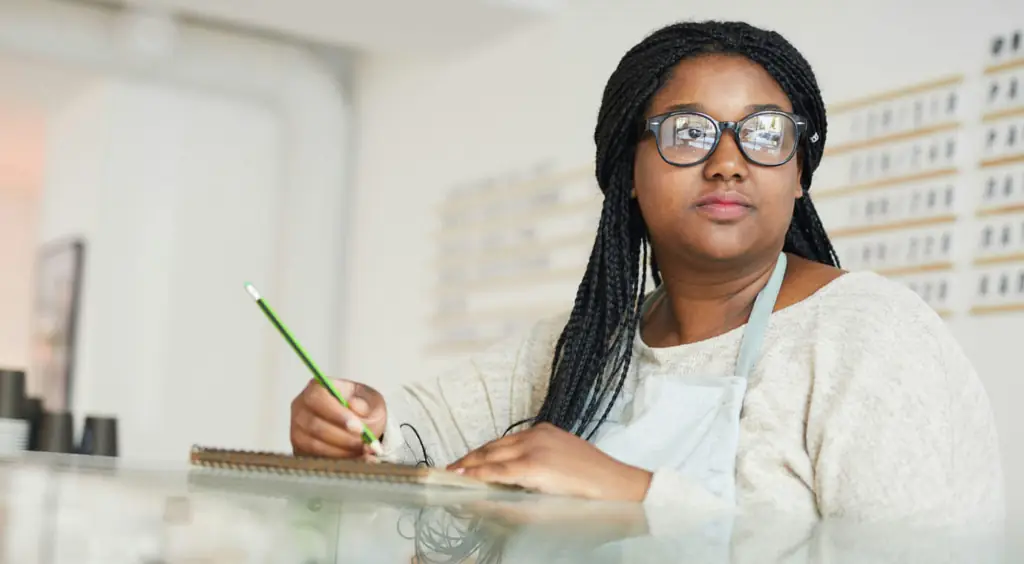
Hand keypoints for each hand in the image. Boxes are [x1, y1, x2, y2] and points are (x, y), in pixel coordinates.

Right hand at [289, 378, 385, 458]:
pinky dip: (339, 461)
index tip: (358, 427)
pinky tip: (358, 459)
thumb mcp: (371, 401)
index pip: (318, 398)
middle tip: (366, 444)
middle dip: (344, 438)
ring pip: (314, 445)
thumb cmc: (363, 408)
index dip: (337, 415)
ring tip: (364, 452)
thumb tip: (353, 406)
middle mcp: (301, 408)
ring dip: (343, 451)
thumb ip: (365, 404)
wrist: (359, 423)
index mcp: (316, 388)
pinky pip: (315, 458)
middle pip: (315, 425)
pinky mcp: (300, 449)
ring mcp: (297, 430)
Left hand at [447, 423, 651, 501]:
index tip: (466, 460)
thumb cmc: (595, 480)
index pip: (504, 442)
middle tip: (451, 467)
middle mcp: (535, 435)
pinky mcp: (533, 466)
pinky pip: (498, 470)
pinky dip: (478, 473)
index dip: (482, 452)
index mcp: (543, 431)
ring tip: (452, 473)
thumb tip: (515, 477)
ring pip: (492, 456)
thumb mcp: (564, 464)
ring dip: (470, 464)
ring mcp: (533, 448)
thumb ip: (540, 465)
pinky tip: (465, 477)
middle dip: (470, 457)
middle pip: (493, 446)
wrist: (616, 484)